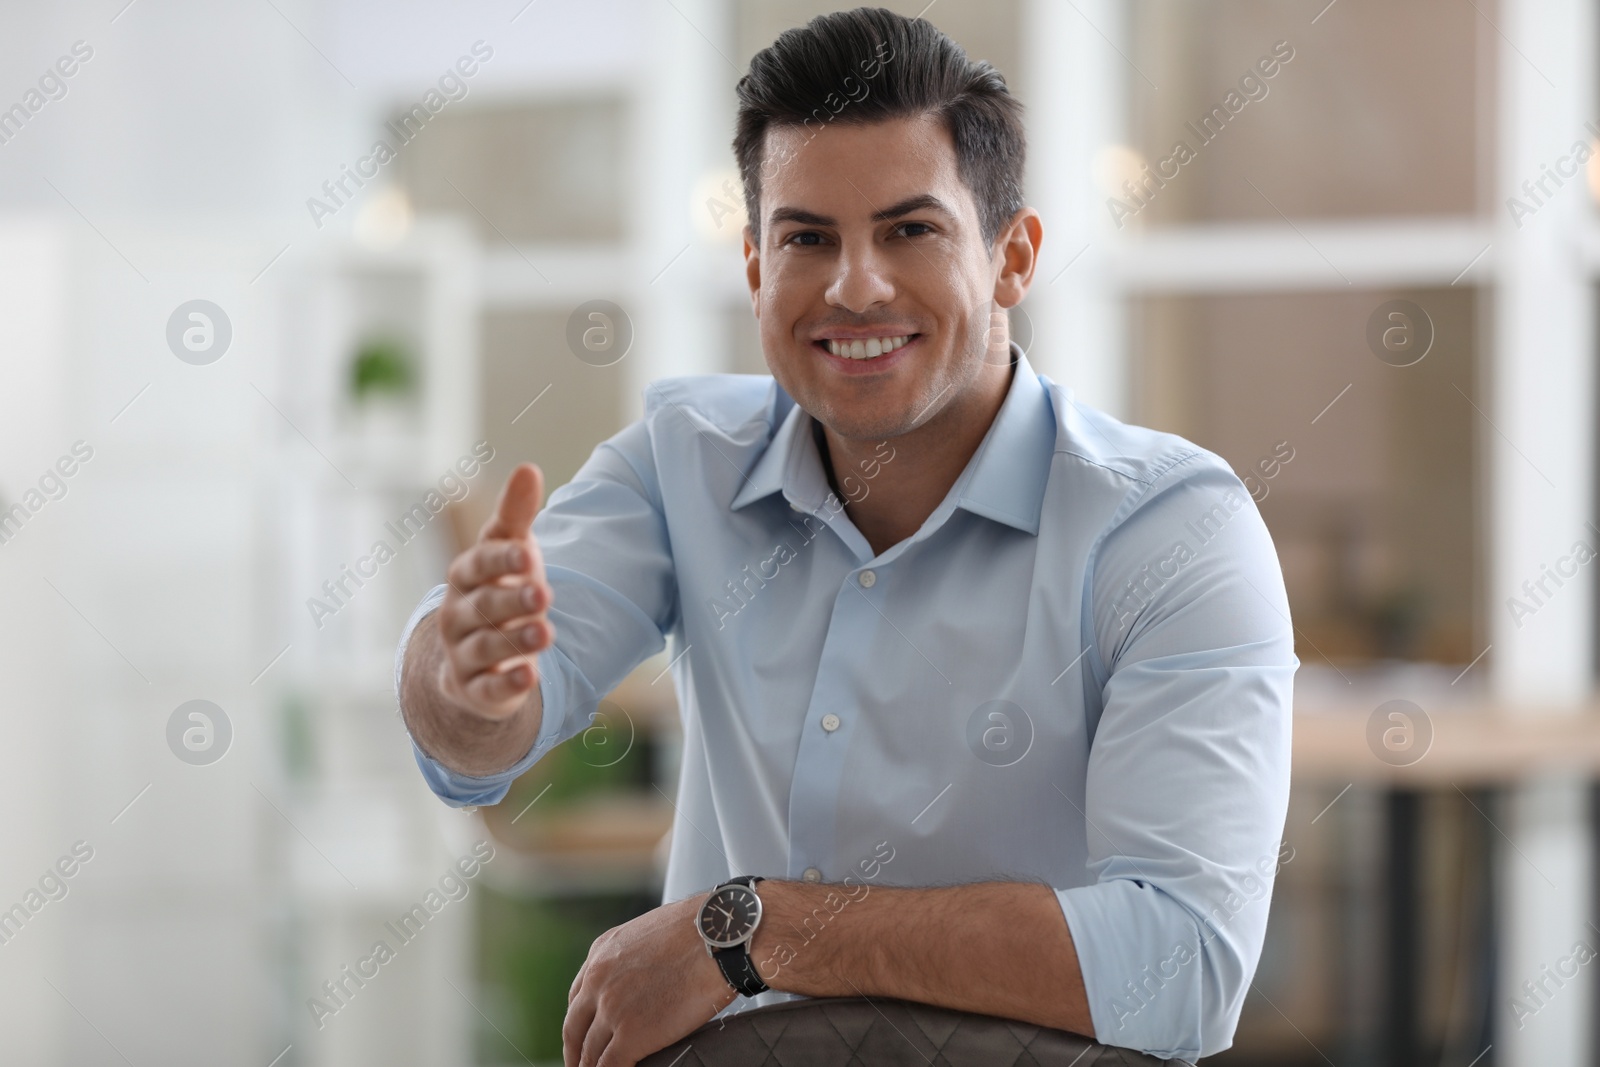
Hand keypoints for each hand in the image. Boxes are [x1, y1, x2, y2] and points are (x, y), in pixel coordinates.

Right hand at [435, 463, 555, 718]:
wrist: (476, 658)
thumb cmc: (499, 591)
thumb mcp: (509, 553)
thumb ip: (516, 516)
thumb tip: (528, 469)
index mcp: (465, 577)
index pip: (478, 565)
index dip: (502, 560)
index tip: (528, 554)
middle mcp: (457, 615)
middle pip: (484, 607)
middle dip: (512, 601)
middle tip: (543, 594)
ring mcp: (463, 654)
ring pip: (486, 647)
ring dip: (514, 640)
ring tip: (545, 632)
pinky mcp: (475, 690)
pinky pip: (487, 689)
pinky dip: (506, 684)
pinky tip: (528, 676)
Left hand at [563, 895, 737, 1066]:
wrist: (718, 938)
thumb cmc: (699, 930)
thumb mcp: (650, 932)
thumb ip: (635, 958)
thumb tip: (645, 979)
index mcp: (602, 953)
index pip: (577, 998)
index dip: (579, 1023)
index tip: (582, 1035)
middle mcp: (598, 980)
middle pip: (574, 1028)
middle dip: (575, 1052)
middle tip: (579, 1066)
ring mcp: (612, 1009)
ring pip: (589, 1052)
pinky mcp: (631, 1035)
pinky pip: (609, 1066)